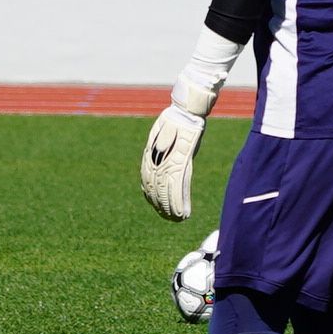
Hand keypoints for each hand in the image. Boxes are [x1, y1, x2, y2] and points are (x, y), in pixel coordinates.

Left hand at [138, 104, 204, 219]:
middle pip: (156, 192)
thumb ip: (161, 151)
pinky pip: (177, 190)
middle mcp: (155, 164)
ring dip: (171, 209)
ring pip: (166, 194)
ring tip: (177, 219)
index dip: (154, 199)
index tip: (160, 209)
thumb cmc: (177, 123)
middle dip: (162, 207)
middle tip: (169, 219)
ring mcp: (166, 165)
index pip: (148, 184)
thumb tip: (162, 155)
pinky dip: (180, 203)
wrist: (184, 113)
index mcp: (149, 158)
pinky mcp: (178, 165)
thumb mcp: (164, 137)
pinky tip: (184, 214)